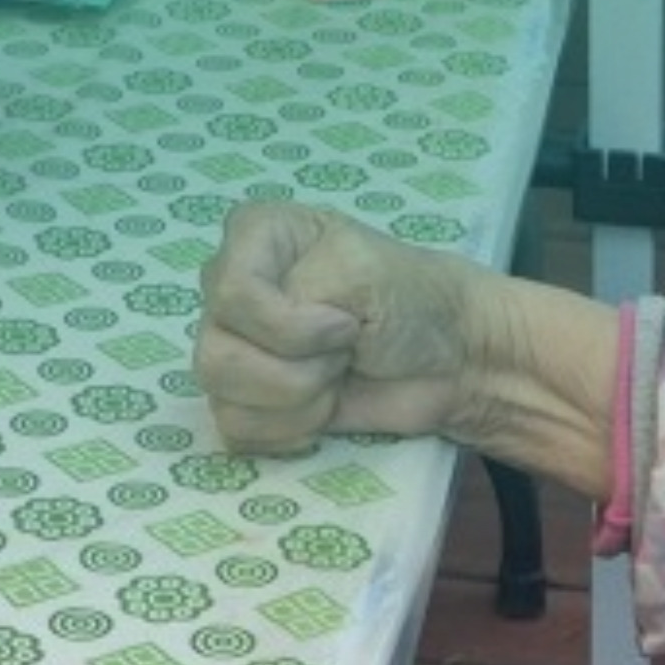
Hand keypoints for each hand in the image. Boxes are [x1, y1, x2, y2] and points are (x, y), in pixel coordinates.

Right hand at [195, 203, 489, 455]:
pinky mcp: (246, 398)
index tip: (346, 324)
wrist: (448, 359)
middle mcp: (230, 286)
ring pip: (221, 395)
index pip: (230, 293)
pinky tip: (322, 409)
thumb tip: (272, 344)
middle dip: (297, 371)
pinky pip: (234, 430)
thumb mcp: (363, 271)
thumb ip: (305, 290)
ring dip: (296, 401)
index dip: (288, 327)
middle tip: (345, 352)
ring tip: (336, 378)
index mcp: (254, 234)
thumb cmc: (410, 298)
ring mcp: (233, 343)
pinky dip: (286, 431)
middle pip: (216, 353)